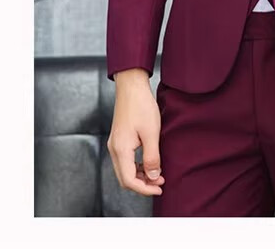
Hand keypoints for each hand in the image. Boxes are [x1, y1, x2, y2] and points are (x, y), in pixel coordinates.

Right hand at [107, 69, 165, 195]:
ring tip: (157, 173)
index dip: (145, 189)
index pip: (129, 181)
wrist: (131, 86)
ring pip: (125, 170)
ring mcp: (115, 144)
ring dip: (140, 176)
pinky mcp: (119, 139)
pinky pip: (125, 160)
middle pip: (124, 179)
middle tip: (159, 183)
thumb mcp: (151, 133)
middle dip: (142, 185)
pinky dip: (136, 166)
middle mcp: (114, 149)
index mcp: (120, 149)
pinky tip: (149, 162)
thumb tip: (153, 177)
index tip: (159, 187)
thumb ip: (152, 157)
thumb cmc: (141, 105)